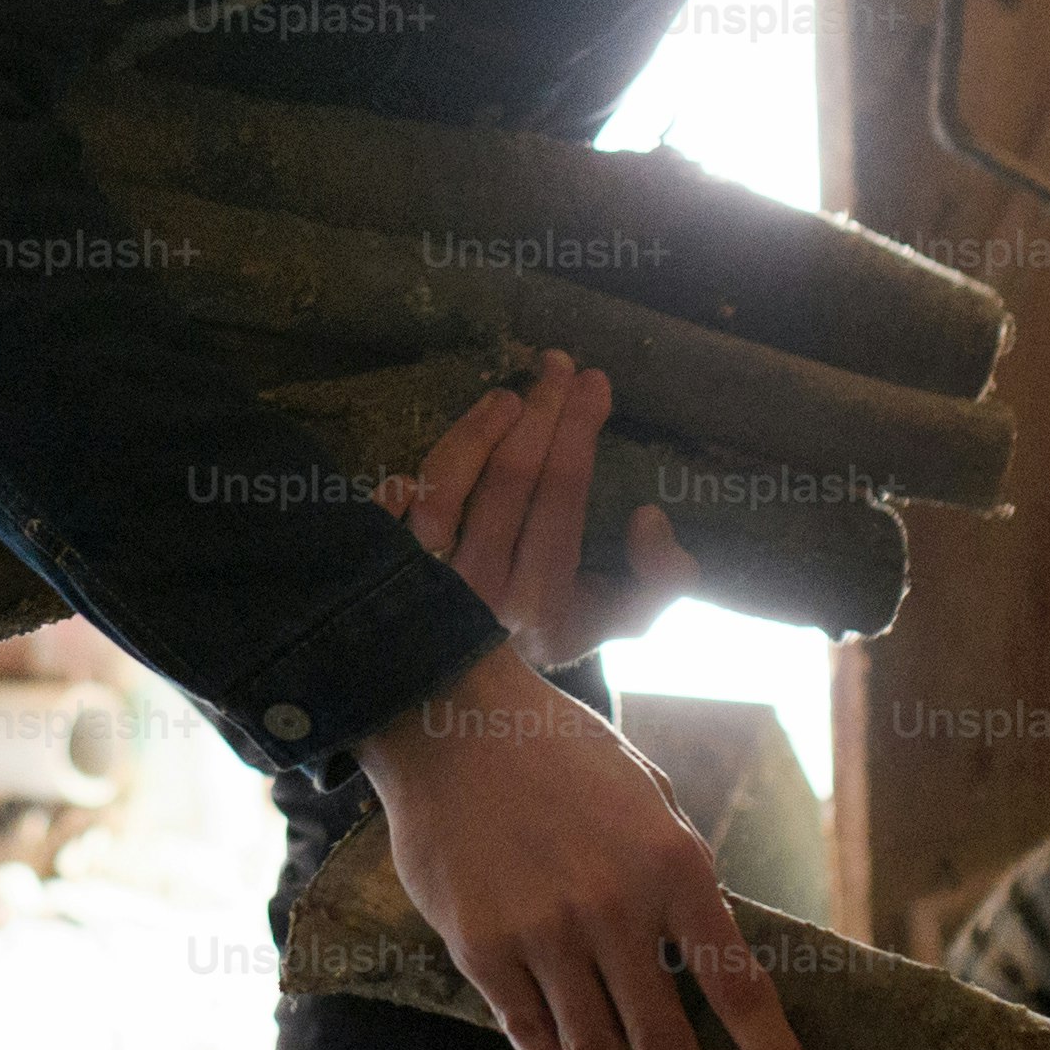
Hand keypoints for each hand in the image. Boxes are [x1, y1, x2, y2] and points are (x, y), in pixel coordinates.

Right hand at [353, 642, 813, 1049]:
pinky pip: (527, 1032)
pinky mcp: (482, 948)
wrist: (452, 724)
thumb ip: (679, 870)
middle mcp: (615, 907)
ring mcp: (545, 932)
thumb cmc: (560, 754)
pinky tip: (554, 1047)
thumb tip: (702, 947)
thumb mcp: (648, 795)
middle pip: (665, 1041)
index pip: (737, 985)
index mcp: (672, 865)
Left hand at [377, 349, 703, 671]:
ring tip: (508, 394)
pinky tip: (429, 457)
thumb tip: (648, 515)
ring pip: (448, 488)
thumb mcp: (621, 615)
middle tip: (557, 364)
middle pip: (509, 479)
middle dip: (541, 410)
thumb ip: (662, 578)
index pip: (562, 496)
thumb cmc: (555, 623)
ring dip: (478, 429)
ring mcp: (428, 585)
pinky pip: (391, 516)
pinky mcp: (387, 574)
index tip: (595, 382)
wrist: (478, 685)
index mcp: (545, 603)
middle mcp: (483, 595)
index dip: (579, 431)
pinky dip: (408, 483)